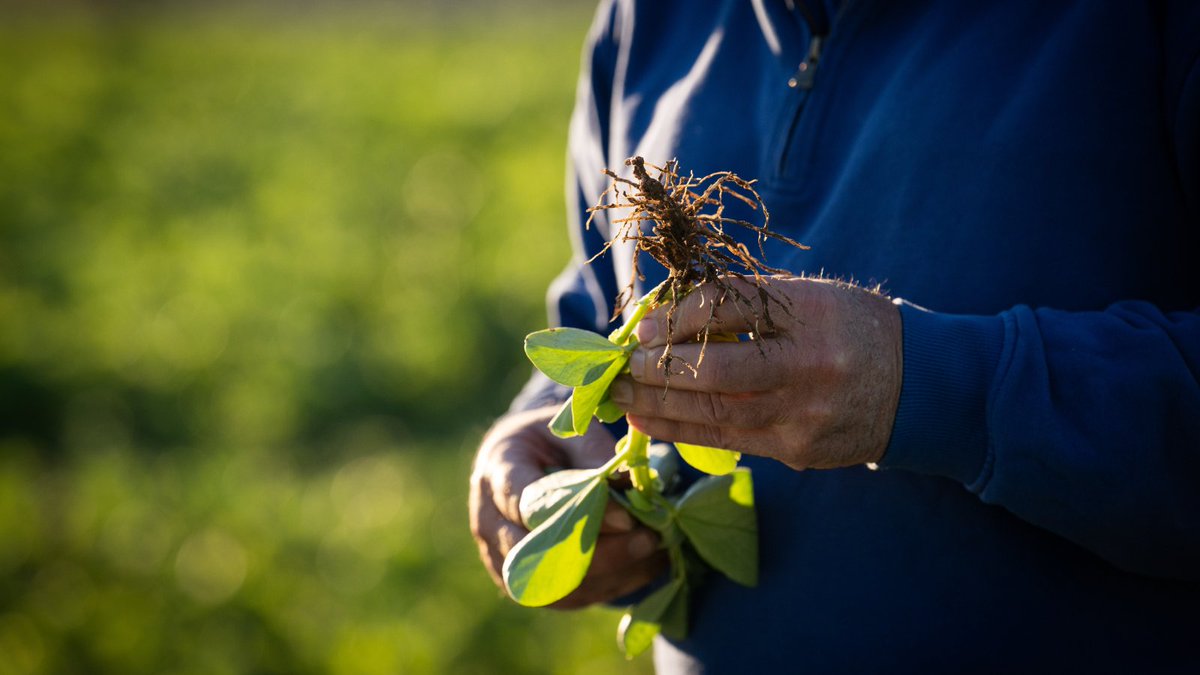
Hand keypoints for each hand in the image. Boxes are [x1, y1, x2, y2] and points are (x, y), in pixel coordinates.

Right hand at [468, 406, 666, 607]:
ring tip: (653, 552)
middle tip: (647, 539)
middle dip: (599, 552)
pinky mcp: (522, 583)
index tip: (627, 517)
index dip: (578, 513)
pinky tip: (645, 567)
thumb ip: (593, 455)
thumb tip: (627, 485)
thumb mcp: (570, 432)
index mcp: (498, 471)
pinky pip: (566, 598)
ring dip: (609, 573)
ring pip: (553, 583)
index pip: (527, 502)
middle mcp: (490, 520)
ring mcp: (500, 557)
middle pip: (538, 552)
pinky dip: (610, 586)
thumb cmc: (550, 440)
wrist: (524, 460)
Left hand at [609, 277, 901, 470]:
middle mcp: (809, 366)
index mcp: (813, 313)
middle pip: (718, 369)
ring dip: (659, 405)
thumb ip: (747, 299)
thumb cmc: (851, 328)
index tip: (640, 325)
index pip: (732, 308)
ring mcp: (804, 415)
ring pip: (715, 413)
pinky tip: (649, 421)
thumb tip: (668, 308)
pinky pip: (729, 440)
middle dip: (658, 368)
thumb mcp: (812, 297)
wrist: (918, 387)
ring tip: (619, 395)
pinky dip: (683, 430)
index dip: (678, 317)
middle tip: (619, 365)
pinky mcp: (798, 451)